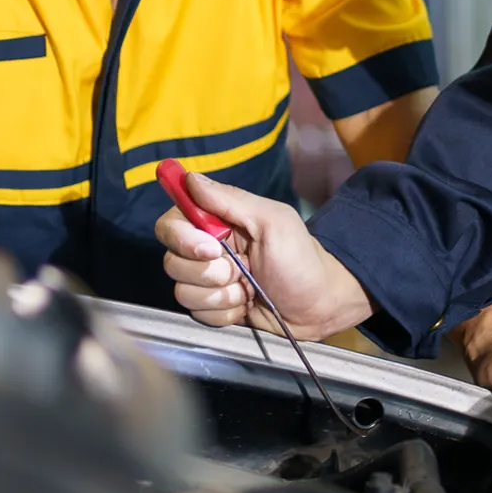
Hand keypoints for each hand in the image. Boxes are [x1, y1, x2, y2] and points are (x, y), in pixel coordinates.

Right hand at [156, 171, 372, 338]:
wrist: (318, 306)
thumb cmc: (301, 259)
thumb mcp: (273, 222)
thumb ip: (230, 200)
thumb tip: (190, 178)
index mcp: (220, 221)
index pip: (173, 222)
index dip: (182, 237)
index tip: (211, 248)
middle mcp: (209, 249)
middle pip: (173, 261)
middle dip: (208, 272)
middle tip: (241, 271)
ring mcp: (210, 280)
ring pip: (183, 291)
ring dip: (219, 295)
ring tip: (248, 290)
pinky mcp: (214, 307)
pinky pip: (198, 313)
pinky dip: (224, 312)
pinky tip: (245, 305)